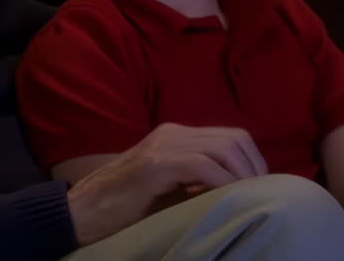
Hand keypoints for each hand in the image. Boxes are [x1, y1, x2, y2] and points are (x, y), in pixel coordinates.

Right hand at [65, 123, 266, 245]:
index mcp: (176, 135)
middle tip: (261, 195)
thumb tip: (236, 189)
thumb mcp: (168, 187)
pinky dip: (222, 182)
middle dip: (255, 168)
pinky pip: (202, 165)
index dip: (252, 161)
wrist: (83, 209)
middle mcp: (172, 133)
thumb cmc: (124, 205)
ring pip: (223, 147)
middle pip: (234, 138)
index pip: (230, 136)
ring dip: (243, 175)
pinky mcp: (154, 164)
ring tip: (248, 197)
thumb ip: (196, 180)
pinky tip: (227, 198)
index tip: (260, 188)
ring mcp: (163, 146)